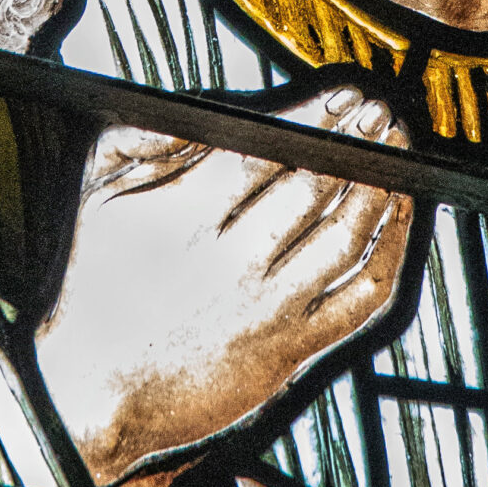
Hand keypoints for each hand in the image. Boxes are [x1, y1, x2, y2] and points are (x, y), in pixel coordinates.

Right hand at [35, 84, 411, 486]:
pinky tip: (394, 222)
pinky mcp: (289, 350)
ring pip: (346, 236)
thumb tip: (192, 114)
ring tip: (394, 152)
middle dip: (358, 141)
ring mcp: (268, 308)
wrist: (93, 389)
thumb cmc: (93, 291)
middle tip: (380, 114)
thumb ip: (140, 143)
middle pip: (317, 185)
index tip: (345, 97)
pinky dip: (388, 255)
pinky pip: (358, 299)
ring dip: (379, 186)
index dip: (317, 118)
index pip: (270, 152)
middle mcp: (234, 261)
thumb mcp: (95, 200)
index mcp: (188, 216)